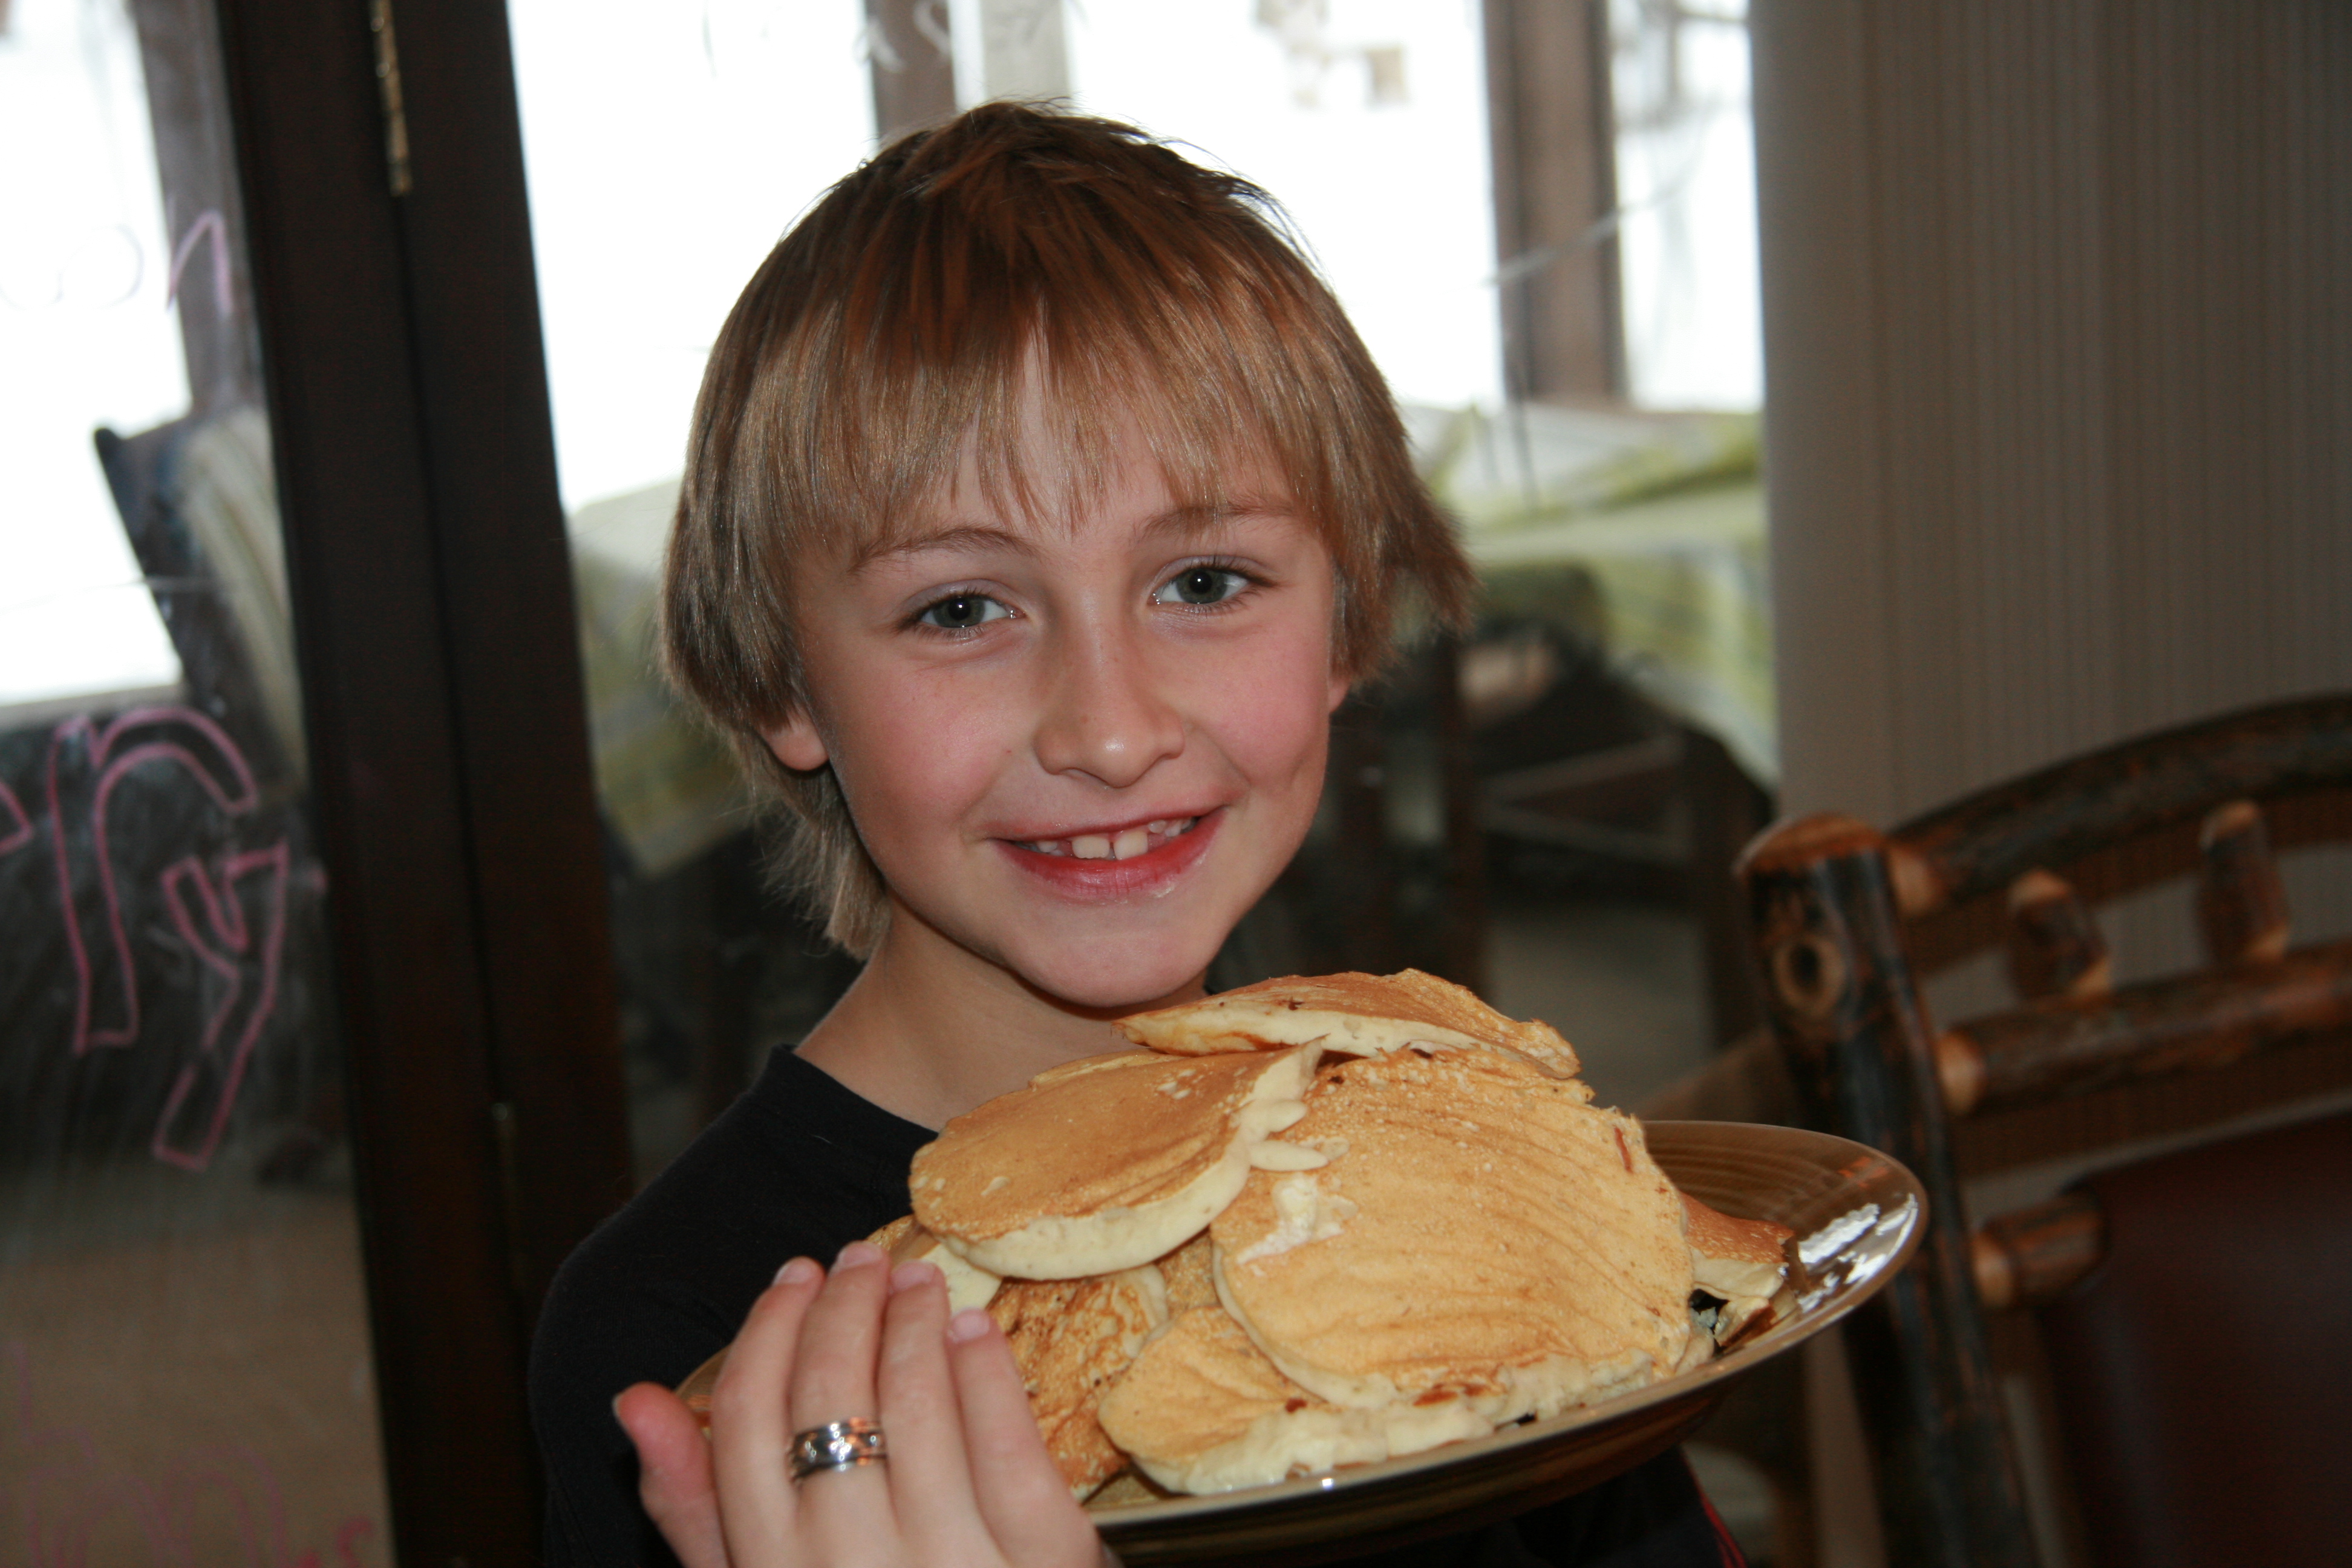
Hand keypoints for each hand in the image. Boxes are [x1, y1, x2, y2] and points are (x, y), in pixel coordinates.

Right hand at [615, 1241, 1105, 1567]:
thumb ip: (695, 1509)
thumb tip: (637, 1400)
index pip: (746, 1423)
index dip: (767, 1333)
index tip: (792, 1281)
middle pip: (828, 1397)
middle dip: (840, 1308)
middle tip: (858, 1261)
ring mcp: (949, 1567)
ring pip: (914, 1404)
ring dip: (911, 1320)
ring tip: (916, 1280)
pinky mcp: (1044, 1563)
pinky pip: (1007, 1442)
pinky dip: (984, 1370)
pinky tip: (973, 1329)